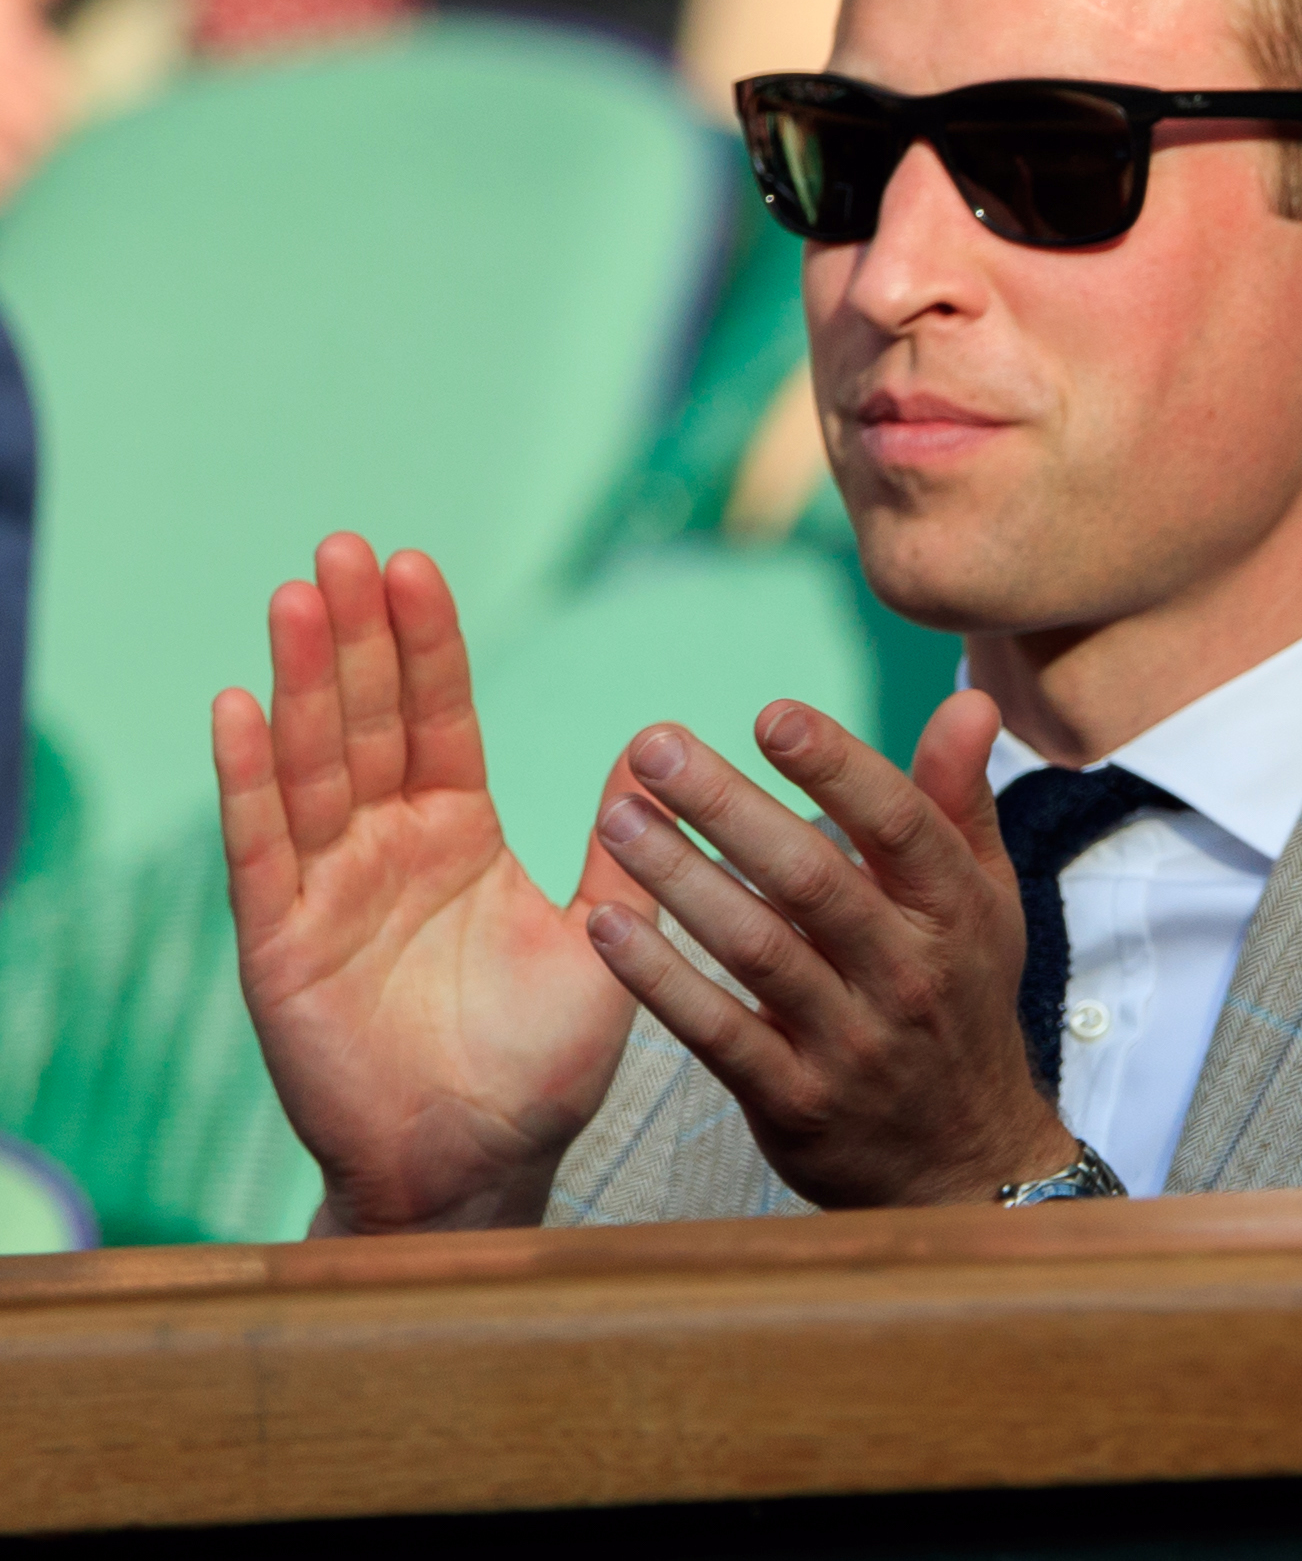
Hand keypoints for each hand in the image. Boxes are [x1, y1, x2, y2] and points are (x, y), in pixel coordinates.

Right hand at [215, 535, 652, 1234]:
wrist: (482, 1164)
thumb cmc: (539, 1064)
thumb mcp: (603, 941)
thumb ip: (625, 851)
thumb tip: (658, 744)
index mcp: (458, 839)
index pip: (438, 719)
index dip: (426, 644)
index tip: (416, 563)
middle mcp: (385, 852)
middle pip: (365, 723)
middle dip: (355, 636)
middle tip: (344, 545)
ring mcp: (327, 894)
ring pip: (310, 768)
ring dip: (299, 682)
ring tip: (296, 595)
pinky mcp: (282, 948)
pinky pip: (264, 851)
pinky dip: (249, 781)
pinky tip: (237, 707)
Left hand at [585, 693, 1074, 1207]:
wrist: (965, 1158)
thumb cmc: (961, 999)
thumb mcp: (984, 900)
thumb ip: (959, 799)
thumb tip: (968, 701)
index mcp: (954, 911)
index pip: (898, 824)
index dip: (836, 766)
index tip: (769, 716)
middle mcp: (908, 972)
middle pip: (813, 879)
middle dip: (729, 806)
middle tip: (656, 749)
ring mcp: (851, 1041)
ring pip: (757, 950)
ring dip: (680, 879)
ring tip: (618, 819)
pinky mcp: (794, 1100)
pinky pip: (717, 1033)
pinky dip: (659, 980)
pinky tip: (606, 926)